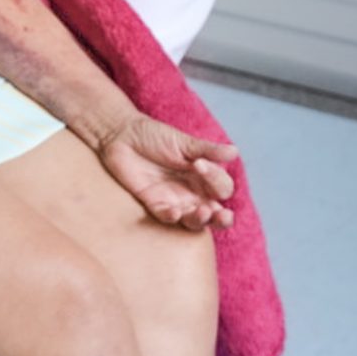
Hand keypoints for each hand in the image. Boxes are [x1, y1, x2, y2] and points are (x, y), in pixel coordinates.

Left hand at [96, 113, 236, 230]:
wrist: (122, 135)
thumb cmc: (155, 136)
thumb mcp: (183, 142)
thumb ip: (207, 150)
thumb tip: (234, 151)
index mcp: (204, 177)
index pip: (222, 188)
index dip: (216, 180)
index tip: (199, 164)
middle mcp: (193, 192)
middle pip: (214, 213)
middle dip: (222, 218)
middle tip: (223, 215)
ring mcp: (174, 200)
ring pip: (194, 220)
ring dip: (200, 220)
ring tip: (203, 212)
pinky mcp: (154, 204)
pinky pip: (167, 217)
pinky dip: (172, 217)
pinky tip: (174, 212)